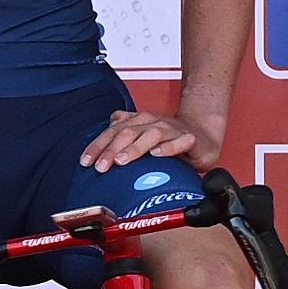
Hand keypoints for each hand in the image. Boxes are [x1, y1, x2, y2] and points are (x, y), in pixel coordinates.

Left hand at [77, 101, 213, 172]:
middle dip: (112, 150)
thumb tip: (101, 132)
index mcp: (138, 121)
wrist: (201, 134)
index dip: (98, 146)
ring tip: (123, 161)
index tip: (86, 162)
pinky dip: (168, 148)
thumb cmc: (169, 137)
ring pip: (151, 135)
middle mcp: (153, 122)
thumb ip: (121, 132)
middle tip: (101, 166)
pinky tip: (157, 155)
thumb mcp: (142, 134)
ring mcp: (171, 130)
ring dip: (135, 148)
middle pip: (129, 133)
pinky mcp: (189, 139)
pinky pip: (179, 142)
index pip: (113, 132)